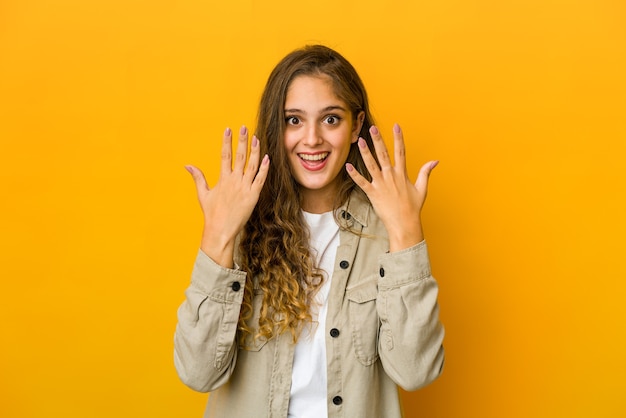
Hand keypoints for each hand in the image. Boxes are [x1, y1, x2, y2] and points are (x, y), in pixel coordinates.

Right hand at [185, 126, 269, 266]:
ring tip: (256, 138)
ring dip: (255, 150)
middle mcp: (234, 181)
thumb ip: (198, 177)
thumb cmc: (212, 214)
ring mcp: (245, 188)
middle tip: (244, 127)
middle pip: (240, 156)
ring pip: (253, 165)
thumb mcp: (203, 194)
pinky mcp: (254, 196)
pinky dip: (265, 169)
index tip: (228, 129)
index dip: (227, 142)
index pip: (225, 155)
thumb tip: (187, 165)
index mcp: (223, 179)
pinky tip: (267, 158)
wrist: (221, 231)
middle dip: (242, 140)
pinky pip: (261, 179)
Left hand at [346, 124, 436, 251]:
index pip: (401, 151)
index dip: (398, 138)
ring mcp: (381, 184)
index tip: (396, 126)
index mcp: (402, 174)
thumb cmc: (413, 208)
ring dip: (365, 152)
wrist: (404, 224)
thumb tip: (435, 161)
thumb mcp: (422, 189)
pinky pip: (361, 182)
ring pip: (371, 165)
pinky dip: (354, 174)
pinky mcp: (373, 193)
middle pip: (383, 154)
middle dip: (378, 140)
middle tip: (372, 128)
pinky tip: (348, 166)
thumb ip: (426, 173)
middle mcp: (391, 176)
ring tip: (359, 141)